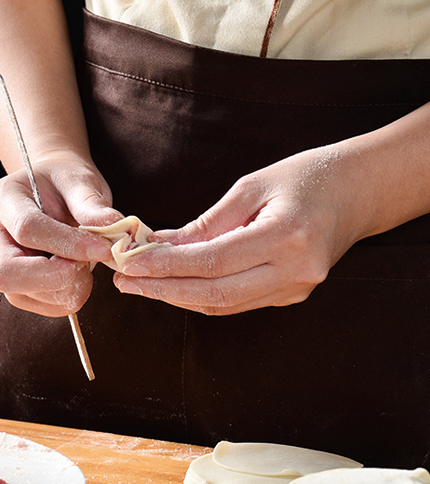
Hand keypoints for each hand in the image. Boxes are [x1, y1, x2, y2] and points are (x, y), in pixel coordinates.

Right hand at [0, 151, 117, 316]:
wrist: (53, 191)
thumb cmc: (64, 183)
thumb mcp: (80, 181)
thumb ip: (92, 204)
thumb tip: (116, 228)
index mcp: (4, 199)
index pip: (27, 229)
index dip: (67, 244)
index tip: (103, 249)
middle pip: (5, 274)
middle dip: (52, 278)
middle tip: (84, 265)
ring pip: (22, 296)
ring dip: (65, 289)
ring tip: (85, 265)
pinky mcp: (15, 287)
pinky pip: (39, 306)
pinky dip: (68, 298)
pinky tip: (79, 275)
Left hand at [115, 145, 373, 314]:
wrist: (360, 192)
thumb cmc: (307, 177)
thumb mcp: (252, 187)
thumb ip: (205, 224)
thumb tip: (156, 246)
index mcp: (288, 238)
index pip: (212, 262)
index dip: (165, 267)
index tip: (128, 264)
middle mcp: (295, 272)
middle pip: (214, 294)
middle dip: (162, 290)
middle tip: (123, 282)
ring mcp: (295, 290)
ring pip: (221, 305)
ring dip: (176, 296)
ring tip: (139, 284)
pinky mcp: (290, 297)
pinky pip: (235, 303)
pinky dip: (200, 296)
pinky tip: (171, 286)